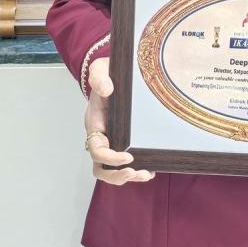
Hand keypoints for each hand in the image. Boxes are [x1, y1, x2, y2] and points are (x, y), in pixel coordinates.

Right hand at [85, 56, 154, 185]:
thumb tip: (106, 89)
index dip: (110, 158)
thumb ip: (99, 77)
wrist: (116, 73)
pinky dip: (138, 167)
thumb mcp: (100, 70)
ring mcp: (114, 140)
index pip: (97, 150)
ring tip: (146, 174)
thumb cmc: (106, 74)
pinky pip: (127, 161)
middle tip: (135, 172)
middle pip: (101, 168)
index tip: (127, 156)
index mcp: (95, 124)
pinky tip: (152, 168)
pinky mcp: (126, 140)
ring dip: (128, 176)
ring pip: (114, 169)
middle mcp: (103, 136)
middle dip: (117, 175)